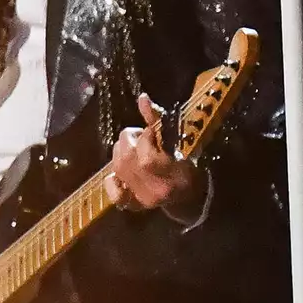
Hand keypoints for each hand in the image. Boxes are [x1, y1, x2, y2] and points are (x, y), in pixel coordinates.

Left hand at [105, 93, 203, 219]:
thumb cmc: (188, 166)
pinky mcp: (132, 204)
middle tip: (144, 139)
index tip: (154, 133)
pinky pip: (113, 190)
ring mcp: (140, 199)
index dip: (147, 136)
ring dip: (122, 151)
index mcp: (169, 175)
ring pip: (117, 166)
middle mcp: (152, 189)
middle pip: (127, 155)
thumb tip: (141, 98)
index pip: (146, 151)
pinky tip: (123, 172)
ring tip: (136, 150)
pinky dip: (113, 178)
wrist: (189, 197)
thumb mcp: (181, 142)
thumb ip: (159, 122)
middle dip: (132, 140)